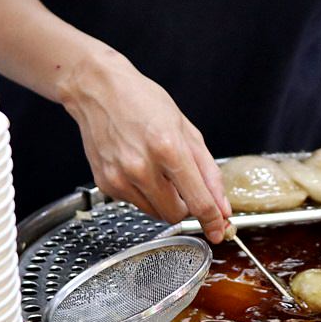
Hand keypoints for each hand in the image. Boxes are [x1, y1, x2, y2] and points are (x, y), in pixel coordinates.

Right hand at [62, 50, 230, 241]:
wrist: (98, 90)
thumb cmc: (143, 102)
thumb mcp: (187, 130)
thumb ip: (208, 171)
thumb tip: (222, 206)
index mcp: (169, 149)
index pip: (198, 201)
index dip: (212, 220)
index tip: (218, 230)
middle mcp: (142, 167)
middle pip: (176, 214)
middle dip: (186, 206)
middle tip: (183, 185)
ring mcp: (120, 177)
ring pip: (156, 213)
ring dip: (164, 200)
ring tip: (157, 170)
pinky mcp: (106, 184)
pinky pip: (135, 204)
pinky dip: (143, 193)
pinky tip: (138, 168)